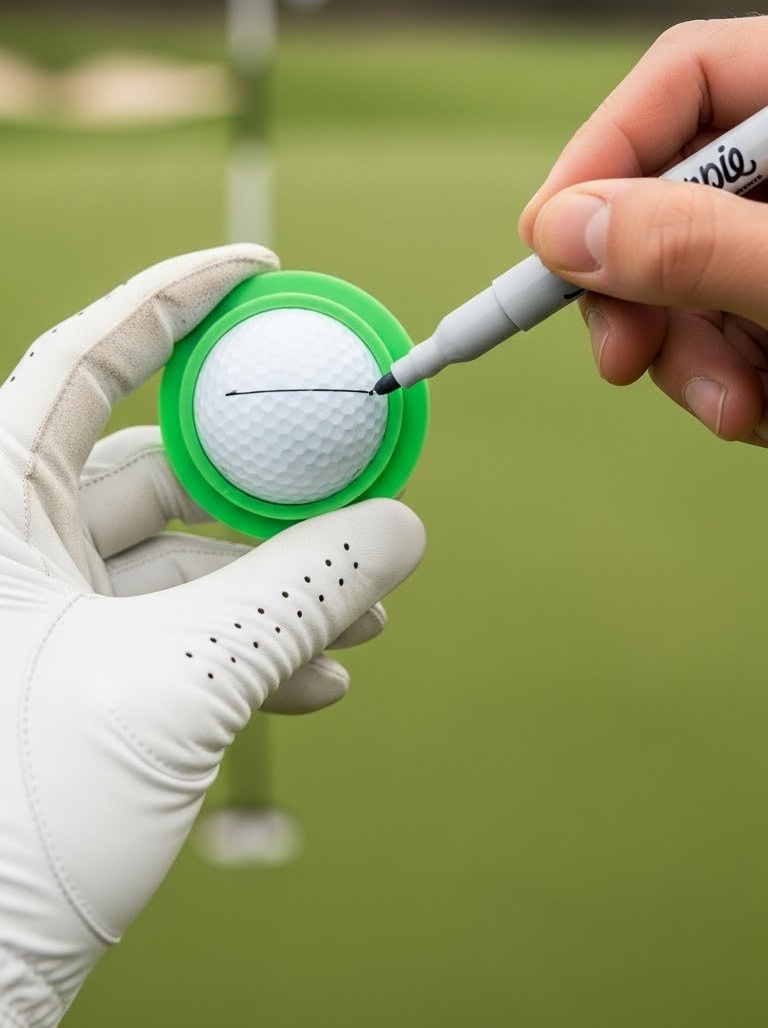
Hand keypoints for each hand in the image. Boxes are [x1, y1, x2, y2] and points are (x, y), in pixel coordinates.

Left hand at [0, 246, 424, 1025]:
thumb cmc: (10, 824)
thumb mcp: (178, 685)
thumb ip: (300, 593)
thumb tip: (400, 528)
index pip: (89, 355)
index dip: (177, 300)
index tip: (261, 273)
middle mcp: (9, 543)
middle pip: (159, 467)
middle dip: (269, 487)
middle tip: (355, 488)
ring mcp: (37, 614)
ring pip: (176, 559)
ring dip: (276, 582)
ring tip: (365, 618)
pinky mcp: (68, 679)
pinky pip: (170, 629)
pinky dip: (246, 643)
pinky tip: (317, 682)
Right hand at [519, 17, 767, 443]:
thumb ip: (696, 243)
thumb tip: (563, 229)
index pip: (684, 75)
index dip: (603, 151)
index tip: (551, 242)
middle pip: (671, 188)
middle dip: (640, 288)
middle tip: (623, 357)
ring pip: (691, 271)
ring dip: (687, 356)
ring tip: (737, 410)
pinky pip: (728, 321)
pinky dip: (728, 375)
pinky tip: (763, 410)